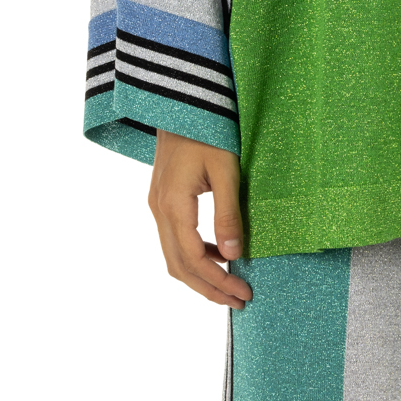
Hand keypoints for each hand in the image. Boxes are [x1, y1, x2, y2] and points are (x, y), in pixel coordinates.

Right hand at [147, 130, 252, 308]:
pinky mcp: (163, 198)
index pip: (194, 260)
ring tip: (230, 284)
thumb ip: (228, 214)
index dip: (218, 281)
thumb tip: (234, 256)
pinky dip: (195, 254)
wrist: (184, 100)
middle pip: (178, 266)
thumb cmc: (208, 130)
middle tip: (238, 300)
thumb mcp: (226, 171)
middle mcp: (159, 210)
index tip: (243, 293)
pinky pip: (174, 238)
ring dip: (200, 274)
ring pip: (173, 255)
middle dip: (208, 287)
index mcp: (173, 206)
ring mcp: (157, 204)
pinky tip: (218, 253)